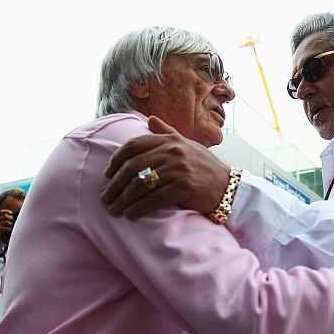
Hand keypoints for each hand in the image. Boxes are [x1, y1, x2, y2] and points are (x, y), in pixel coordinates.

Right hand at [0, 209, 14, 243]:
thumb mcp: (1, 223)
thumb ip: (5, 219)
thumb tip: (13, 217)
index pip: (1, 212)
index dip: (6, 211)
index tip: (11, 213)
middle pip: (4, 216)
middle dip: (10, 217)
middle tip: (12, 220)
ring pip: (5, 222)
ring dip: (10, 223)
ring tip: (12, 225)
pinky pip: (3, 228)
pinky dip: (8, 228)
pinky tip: (10, 229)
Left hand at [101, 116, 229, 218]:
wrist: (228, 186)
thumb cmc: (205, 167)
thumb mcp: (187, 145)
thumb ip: (167, 132)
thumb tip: (150, 119)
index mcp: (170, 140)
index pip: (134, 146)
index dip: (116, 160)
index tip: (107, 174)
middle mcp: (172, 152)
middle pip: (133, 166)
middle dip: (114, 184)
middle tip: (105, 198)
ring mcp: (178, 169)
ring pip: (140, 183)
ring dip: (123, 199)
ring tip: (114, 209)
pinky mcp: (183, 187)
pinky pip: (154, 198)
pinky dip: (139, 208)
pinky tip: (131, 214)